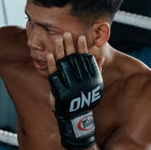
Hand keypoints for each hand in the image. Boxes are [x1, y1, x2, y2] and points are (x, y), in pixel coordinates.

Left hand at [46, 34, 102, 149]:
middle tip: (67, 33)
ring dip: (60, 51)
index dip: (83, 47)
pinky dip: (51, 64)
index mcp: (88, 77)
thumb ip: (97, 70)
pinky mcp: (58, 89)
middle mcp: (78, 79)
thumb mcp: (94, 85)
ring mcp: (68, 84)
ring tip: (58, 39)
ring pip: (63, 64)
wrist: (76, 116)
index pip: (85, 59)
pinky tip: (49, 55)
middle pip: (73, 59)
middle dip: (70, 45)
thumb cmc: (85, 99)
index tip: (81, 36)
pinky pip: (54, 74)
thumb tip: (100, 56)